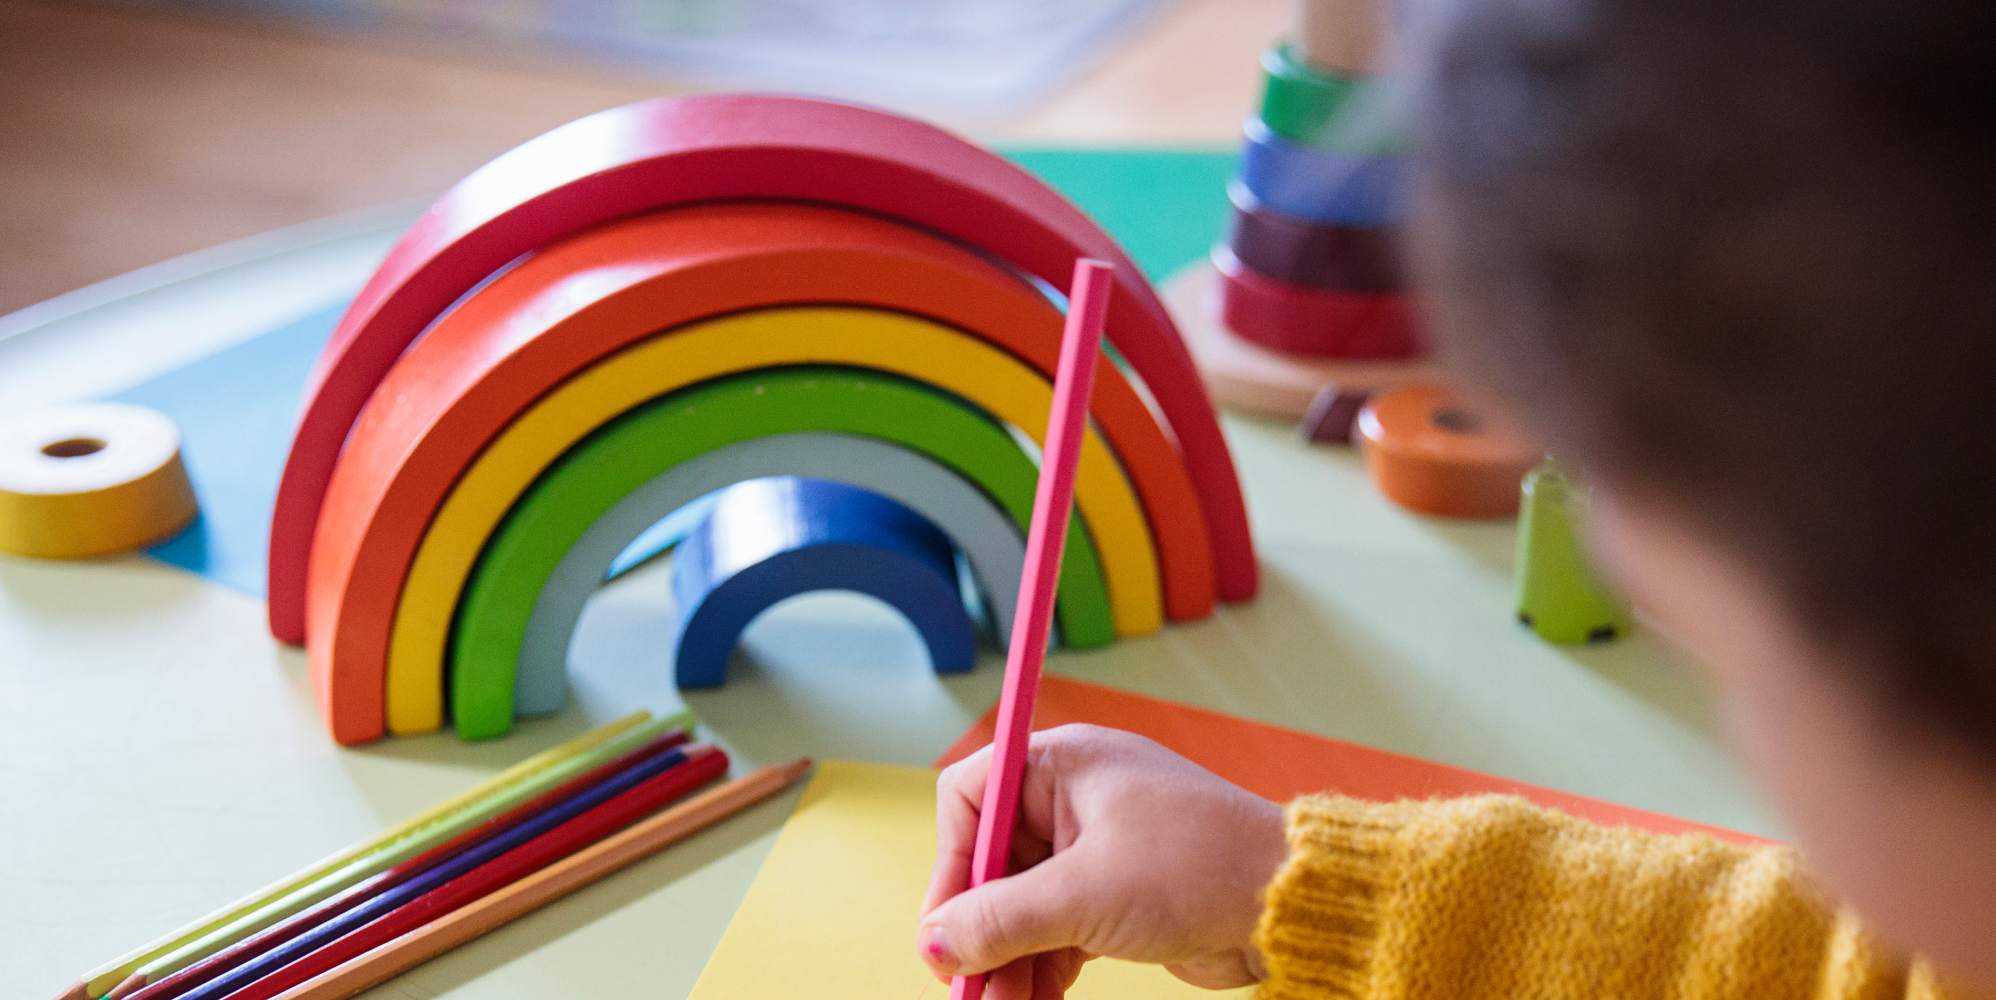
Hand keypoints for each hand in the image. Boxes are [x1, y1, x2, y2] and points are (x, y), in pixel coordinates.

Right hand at [917, 724, 1286, 998]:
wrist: (1292, 905)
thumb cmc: (1197, 868)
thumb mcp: (1084, 895)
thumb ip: (1002, 918)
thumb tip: (936, 942)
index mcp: (1063, 764)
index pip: (971, 796)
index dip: (950, 862)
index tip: (943, 927)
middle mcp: (1074, 798)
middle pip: (993, 861)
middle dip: (978, 928)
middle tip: (965, 986)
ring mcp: (1097, 847)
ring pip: (1024, 903)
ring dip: (1007, 958)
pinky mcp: (1118, 894)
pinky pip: (1057, 928)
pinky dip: (1042, 965)